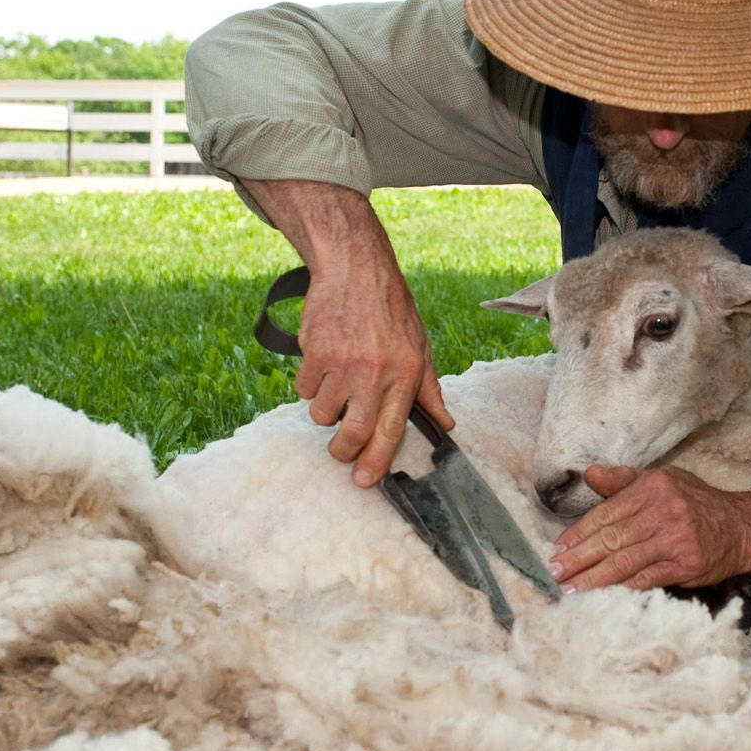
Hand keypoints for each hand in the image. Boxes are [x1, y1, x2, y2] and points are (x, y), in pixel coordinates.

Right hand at [242, 179, 453, 486]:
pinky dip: (310, 384)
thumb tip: (445, 423)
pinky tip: (323, 364)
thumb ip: (429, 389)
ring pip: (323, 413)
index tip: (365, 480)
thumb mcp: (420, 346)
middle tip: (343, 451)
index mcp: (405, 374)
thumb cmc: (391, 309)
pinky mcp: (315, 354)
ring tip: (337, 387)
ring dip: (326, 409)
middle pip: (354, 432)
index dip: (377, 460)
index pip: (391, 429)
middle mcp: (374, 373)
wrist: (355, 269)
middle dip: (344, 451)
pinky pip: (304, 389)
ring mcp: (342, 364)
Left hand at [549, 465, 750, 592]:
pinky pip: (645, 579)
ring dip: (593, 579)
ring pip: (624, 562)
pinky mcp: (685, 566)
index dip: (579, 533)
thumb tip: (588, 473)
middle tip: (555, 573)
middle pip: (611, 538)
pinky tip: (602, 596)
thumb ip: (623, 480)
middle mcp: (664, 511)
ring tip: (570, 589)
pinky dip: (621, 589)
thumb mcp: (663, 480)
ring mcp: (676, 540)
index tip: (557, 549)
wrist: (742, 527)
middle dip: (579, 558)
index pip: (606, 512)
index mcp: (652, 487)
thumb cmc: (695, 503)